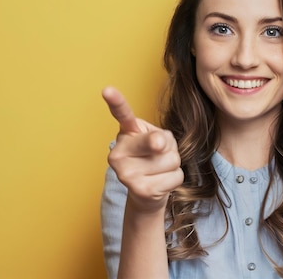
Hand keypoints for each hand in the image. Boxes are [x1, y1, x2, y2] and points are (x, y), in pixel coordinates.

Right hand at [102, 86, 183, 213]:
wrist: (146, 192)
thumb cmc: (153, 158)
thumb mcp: (160, 140)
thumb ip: (161, 137)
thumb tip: (158, 144)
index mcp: (125, 134)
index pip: (121, 115)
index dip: (116, 101)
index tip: (107, 90)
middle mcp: (118, 153)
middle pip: (158, 142)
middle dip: (168, 147)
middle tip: (159, 152)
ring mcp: (126, 174)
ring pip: (171, 160)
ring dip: (173, 165)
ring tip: (159, 170)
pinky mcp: (140, 190)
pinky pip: (175, 177)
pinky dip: (174, 179)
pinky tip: (160, 182)